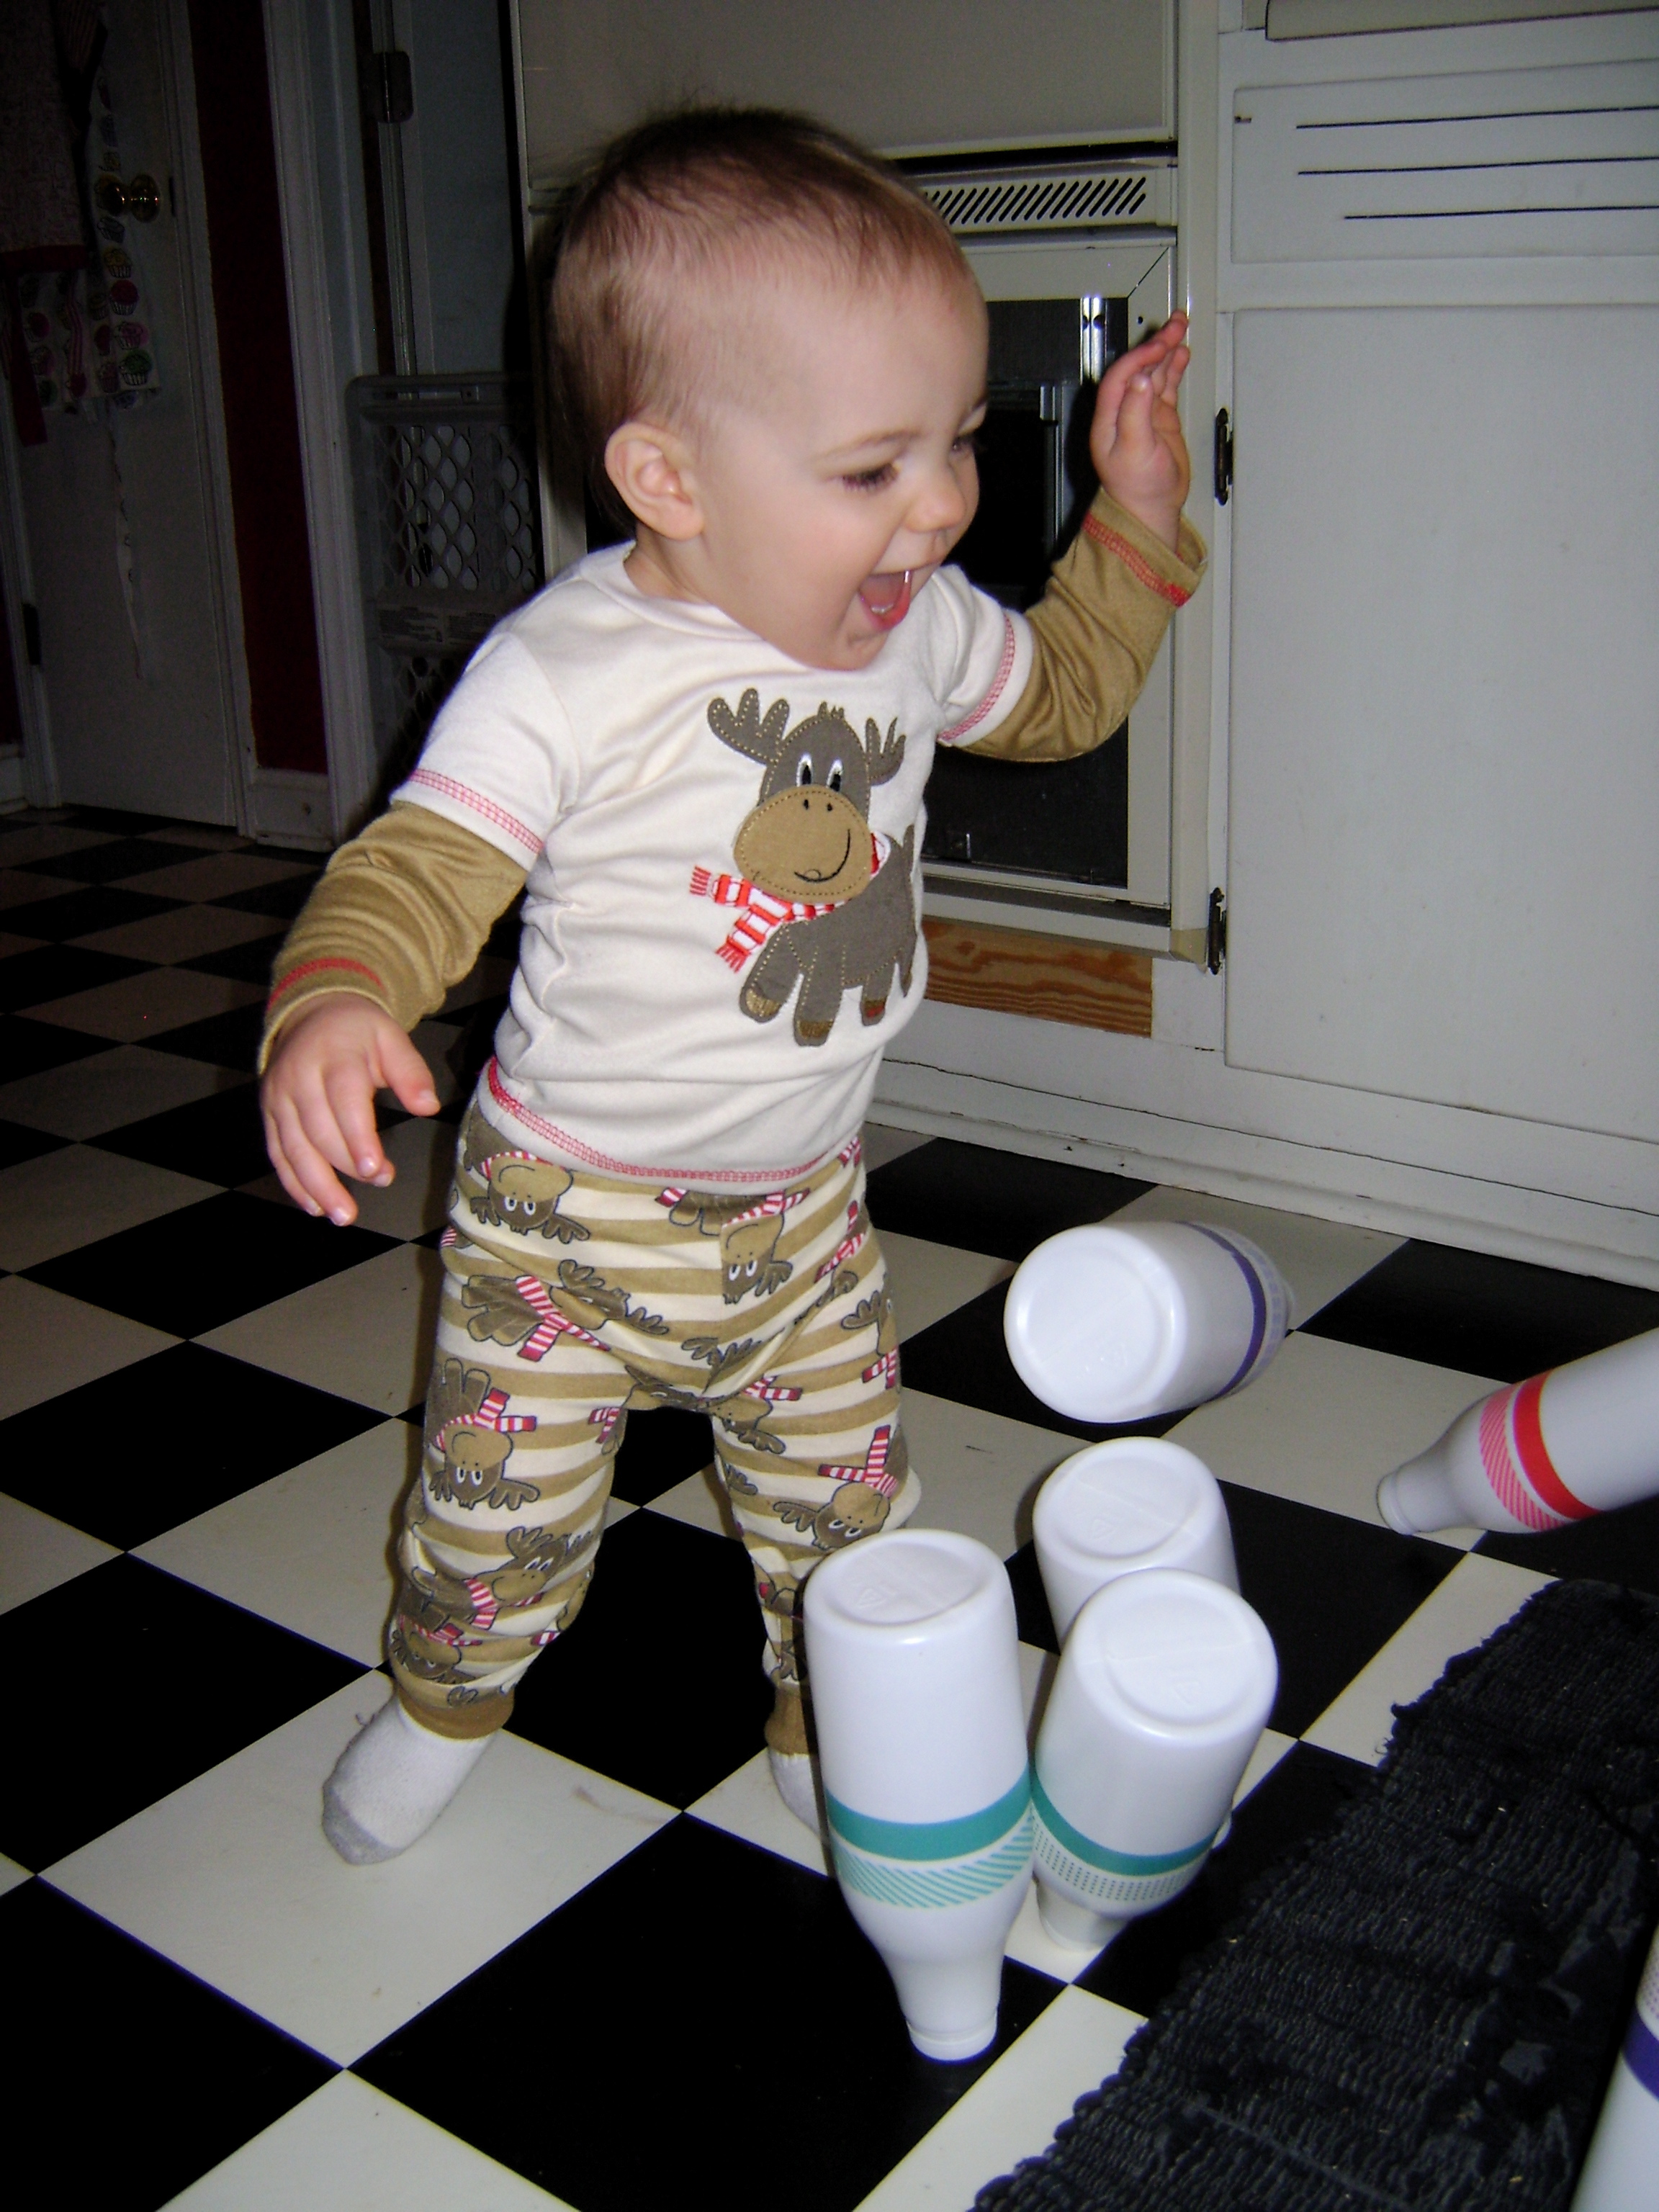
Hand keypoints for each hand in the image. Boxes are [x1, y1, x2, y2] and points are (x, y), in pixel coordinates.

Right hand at [260, 994, 439, 1224]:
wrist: (311, 1013)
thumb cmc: (359, 1032)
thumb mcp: (392, 1039)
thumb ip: (411, 1072)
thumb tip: (428, 1106)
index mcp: (334, 1055)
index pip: (343, 1100)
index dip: (357, 1138)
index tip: (375, 1169)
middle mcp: (298, 1077)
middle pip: (318, 1130)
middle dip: (347, 1164)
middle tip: (380, 1181)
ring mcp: (278, 1096)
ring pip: (293, 1148)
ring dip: (317, 1186)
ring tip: (343, 1215)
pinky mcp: (268, 1113)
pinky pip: (277, 1153)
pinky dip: (294, 1183)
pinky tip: (315, 1207)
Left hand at [1089, 311, 1191, 551]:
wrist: (1151, 509)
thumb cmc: (1136, 488)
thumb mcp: (1134, 450)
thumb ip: (1135, 413)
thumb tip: (1139, 379)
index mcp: (1109, 418)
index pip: (1120, 377)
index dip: (1138, 358)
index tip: (1158, 346)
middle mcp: (1124, 411)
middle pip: (1138, 368)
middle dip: (1156, 345)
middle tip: (1175, 325)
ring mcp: (1143, 413)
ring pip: (1153, 373)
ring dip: (1166, 350)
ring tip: (1180, 328)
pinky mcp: (1159, 419)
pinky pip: (1165, 385)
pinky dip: (1173, 368)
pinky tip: (1181, 354)